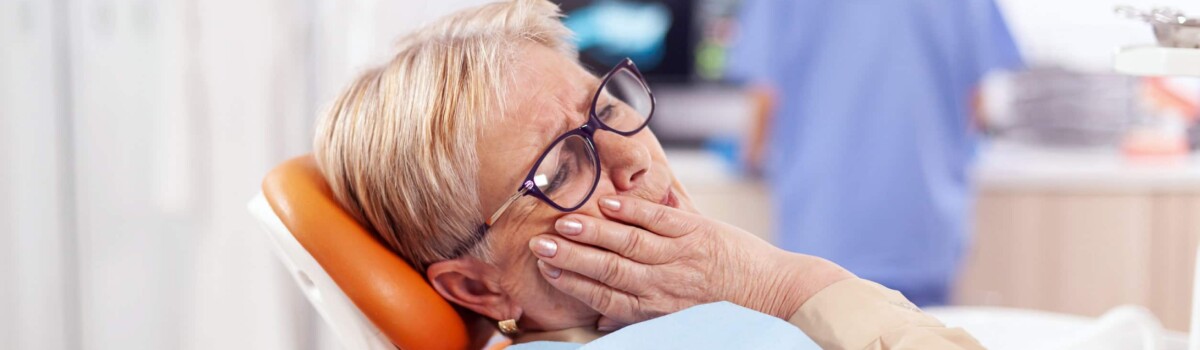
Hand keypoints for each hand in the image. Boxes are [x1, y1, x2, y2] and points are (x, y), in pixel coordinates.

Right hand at [528, 195, 852, 327]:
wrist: (775, 293)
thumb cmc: (724, 306)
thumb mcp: (677, 317)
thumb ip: (638, 309)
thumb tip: (601, 318)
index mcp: (655, 307)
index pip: (603, 293)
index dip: (572, 281)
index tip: (547, 266)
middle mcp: (663, 284)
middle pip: (607, 269)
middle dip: (571, 256)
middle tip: (540, 244)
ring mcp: (680, 257)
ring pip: (628, 244)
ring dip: (593, 232)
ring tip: (564, 222)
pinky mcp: (699, 233)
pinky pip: (659, 220)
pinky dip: (633, 211)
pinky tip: (609, 203)